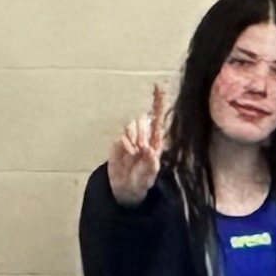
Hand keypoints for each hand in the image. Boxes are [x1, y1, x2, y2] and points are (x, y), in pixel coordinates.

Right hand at [108, 83, 167, 206]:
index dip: (158, 102)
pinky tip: (128, 153)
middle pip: (142, 120)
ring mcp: (130, 138)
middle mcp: (143, 136)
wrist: (125, 189)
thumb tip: (149, 149)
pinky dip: (125, 144)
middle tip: (142, 148)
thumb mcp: (151, 175)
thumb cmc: (142, 181)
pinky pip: (121, 136)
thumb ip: (152, 163)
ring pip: (131, 125)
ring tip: (135, 153)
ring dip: (134, 137)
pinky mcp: (118, 143)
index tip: (157, 86)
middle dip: (142, 132)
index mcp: (156, 141)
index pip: (157, 118)